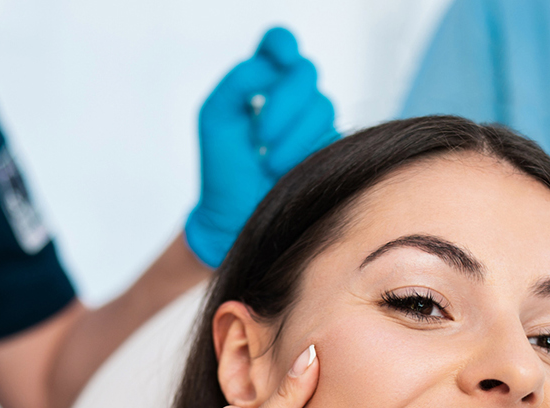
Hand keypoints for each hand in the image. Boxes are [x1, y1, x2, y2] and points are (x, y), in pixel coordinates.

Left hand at [184, 28, 337, 268]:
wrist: (236, 221)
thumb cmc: (223, 170)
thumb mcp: (217, 117)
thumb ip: (239, 80)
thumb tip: (274, 66)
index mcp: (261, 81)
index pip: (279, 44)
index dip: (282, 45)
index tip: (278, 60)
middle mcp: (291, 97)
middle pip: (305, 72)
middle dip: (283, 103)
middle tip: (259, 136)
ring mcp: (313, 123)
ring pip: (322, 105)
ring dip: (292, 135)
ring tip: (268, 164)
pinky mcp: (331, 149)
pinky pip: (333, 135)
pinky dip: (305, 151)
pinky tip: (284, 170)